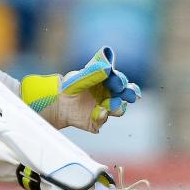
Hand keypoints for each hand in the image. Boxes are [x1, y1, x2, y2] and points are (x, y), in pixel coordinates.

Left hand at [21, 47, 140, 132]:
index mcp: (107, 81)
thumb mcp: (78, 78)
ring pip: (118, 109)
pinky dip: (101, 117)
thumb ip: (93, 74)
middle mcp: (110, 94)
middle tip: (131, 96)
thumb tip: (107, 69)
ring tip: (109, 105)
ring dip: (117, 107)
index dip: (121, 81)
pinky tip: (97, 112)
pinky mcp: (98, 120)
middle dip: (130, 94)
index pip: (119, 80)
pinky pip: (103, 120)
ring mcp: (105, 108)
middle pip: (126, 95)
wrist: (58, 104)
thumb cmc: (70, 86)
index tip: (118, 83)